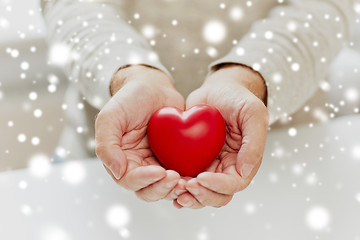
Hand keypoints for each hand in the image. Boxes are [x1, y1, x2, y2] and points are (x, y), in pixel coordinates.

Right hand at [95, 65, 186, 201]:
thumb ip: (106, 144)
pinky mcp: (174, 159)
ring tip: (188, 181)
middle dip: (162, 188)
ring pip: (166, 187)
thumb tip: (117, 171)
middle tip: (177, 179)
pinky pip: (182, 174)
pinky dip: (188, 178)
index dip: (144, 180)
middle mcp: (138, 166)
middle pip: (149, 190)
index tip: (160, 171)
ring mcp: (157, 164)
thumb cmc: (129, 99)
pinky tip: (198, 175)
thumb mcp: (111, 117)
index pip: (130, 180)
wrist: (153, 87)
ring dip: (176, 188)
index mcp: (121, 160)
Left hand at [175, 64, 268, 208]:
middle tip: (186, 186)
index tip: (201, 178)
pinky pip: (186, 179)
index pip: (233, 183)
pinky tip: (168, 186)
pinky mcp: (193, 160)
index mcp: (243, 161)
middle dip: (202, 195)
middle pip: (216, 195)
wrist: (217, 89)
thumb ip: (254, 142)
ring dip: (189, 196)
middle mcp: (227, 168)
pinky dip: (178, 187)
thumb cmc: (237, 98)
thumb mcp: (252, 113)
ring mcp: (210, 166)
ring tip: (176, 189)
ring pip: (200, 192)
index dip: (218, 185)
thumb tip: (245, 171)